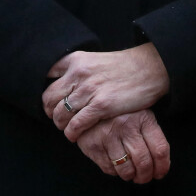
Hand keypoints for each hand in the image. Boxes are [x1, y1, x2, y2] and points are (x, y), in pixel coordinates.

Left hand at [43, 43, 169, 140]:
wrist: (149, 68)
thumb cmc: (123, 67)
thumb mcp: (95, 60)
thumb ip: (79, 70)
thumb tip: (62, 85)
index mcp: (76, 59)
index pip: (47, 74)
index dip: (47, 90)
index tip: (53, 99)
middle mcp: (79, 73)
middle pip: (48, 97)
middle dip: (49, 111)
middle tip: (57, 118)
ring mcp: (89, 89)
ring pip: (59, 113)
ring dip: (60, 124)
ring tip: (67, 128)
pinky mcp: (101, 105)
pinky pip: (75, 125)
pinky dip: (71, 133)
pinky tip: (75, 135)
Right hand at [76, 109, 170, 183]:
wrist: (89, 103)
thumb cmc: (121, 112)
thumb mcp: (140, 114)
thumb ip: (151, 135)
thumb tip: (161, 164)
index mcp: (142, 117)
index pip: (160, 149)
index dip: (162, 167)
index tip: (160, 173)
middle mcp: (126, 125)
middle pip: (144, 162)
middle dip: (146, 176)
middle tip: (144, 177)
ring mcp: (108, 135)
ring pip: (126, 170)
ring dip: (131, 176)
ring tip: (131, 172)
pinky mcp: (93, 145)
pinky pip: (109, 169)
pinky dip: (114, 171)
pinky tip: (116, 162)